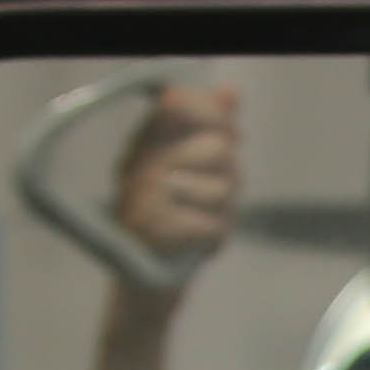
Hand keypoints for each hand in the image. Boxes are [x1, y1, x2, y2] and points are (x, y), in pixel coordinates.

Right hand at [113, 83, 240, 274]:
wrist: (145, 279)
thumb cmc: (178, 218)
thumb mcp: (201, 169)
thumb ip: (215, 127)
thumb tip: (231, 90)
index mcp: (146, 139)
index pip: (181, 100)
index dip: (217, 117)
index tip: (232, 137)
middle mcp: (137, 160)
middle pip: (219, 148)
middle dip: (230, 175)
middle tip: (213, 195)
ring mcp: (141, 194)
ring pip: (222, 190)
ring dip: (223, 212)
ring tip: (199, 221)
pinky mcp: (151, 229)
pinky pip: (213, 226)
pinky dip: (213, 239)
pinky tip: (194, 245)